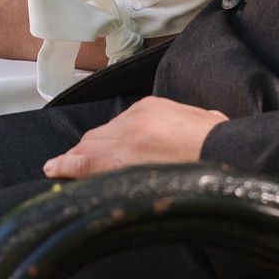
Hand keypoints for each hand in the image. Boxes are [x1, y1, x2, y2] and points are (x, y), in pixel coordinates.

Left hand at [42, 98, 227, 178]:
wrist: (225, 155)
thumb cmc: (221, 145)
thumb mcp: (203, 123)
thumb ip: (185, 125)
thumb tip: (190, 134)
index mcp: (152, 108)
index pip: (121, 124)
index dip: (112, 140)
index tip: (111, 150)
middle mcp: (133, 120)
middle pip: (101, 135)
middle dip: (91, 149)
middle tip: (79, 160)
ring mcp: (122, 140)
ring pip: (89, 148)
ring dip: (76, 158)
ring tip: (61, 167)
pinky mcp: (116, 161)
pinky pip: (83, 164)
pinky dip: (65, 166)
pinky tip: (54, 170)